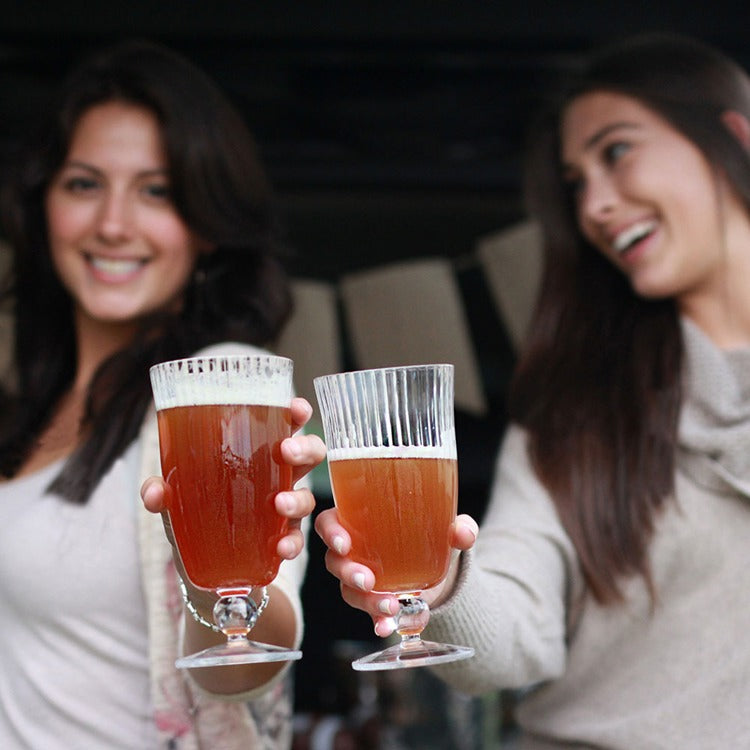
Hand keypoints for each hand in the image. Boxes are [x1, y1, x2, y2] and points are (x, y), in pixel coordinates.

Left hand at [140, 396, 324, 560]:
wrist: (203, 569)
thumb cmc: (196, 515)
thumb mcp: (176, 500)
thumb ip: (162, 491)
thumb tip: (155, 491)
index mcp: (257, 453)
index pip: (283, 425)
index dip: (296, 413)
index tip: (296, 407)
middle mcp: (277, 477)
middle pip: (308, 454)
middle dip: (305, 448)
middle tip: (286, 450)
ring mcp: (282, 510)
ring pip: (307, 496)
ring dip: (297, 498)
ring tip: (280, 503)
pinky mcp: (280, 540)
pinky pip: (296, 539)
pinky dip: (292, 542)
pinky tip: (281, 547)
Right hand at [314, 508, 477, 636]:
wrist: (443, 571)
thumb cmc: (432, 536)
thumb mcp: (446, 529)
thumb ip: (458, 527)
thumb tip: (463, 532)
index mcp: (359, 521)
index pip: (329, 522)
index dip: (330, 532)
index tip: (344, 543)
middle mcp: (353, 550)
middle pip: (334, 560)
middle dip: (348, 572)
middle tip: (368, 580)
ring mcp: (360, 578)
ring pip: (349, 590)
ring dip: (366, 600)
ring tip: (390, 606)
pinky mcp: (373, 600)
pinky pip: (367, 612)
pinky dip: (377, 620)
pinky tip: (387, 627)